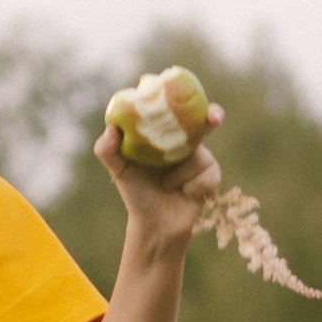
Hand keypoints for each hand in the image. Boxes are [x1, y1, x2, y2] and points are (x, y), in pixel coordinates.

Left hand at [93, 103, 224, 250]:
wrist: (155, 226)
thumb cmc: (136, 195)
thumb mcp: (118, 171)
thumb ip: (107, 149)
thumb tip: (112, 128)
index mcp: (164, 135)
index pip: (175, 111)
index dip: (183, 99)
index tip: (185, 95)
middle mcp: (185, 142)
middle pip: (203, 121)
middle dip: (212, 115)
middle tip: (214, 118)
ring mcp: (200, 158)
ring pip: (200, 156)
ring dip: (180, 175)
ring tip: (167, 186)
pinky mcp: (212, 176)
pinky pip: (209, 174)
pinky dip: (194, 187)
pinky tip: (185, 195)